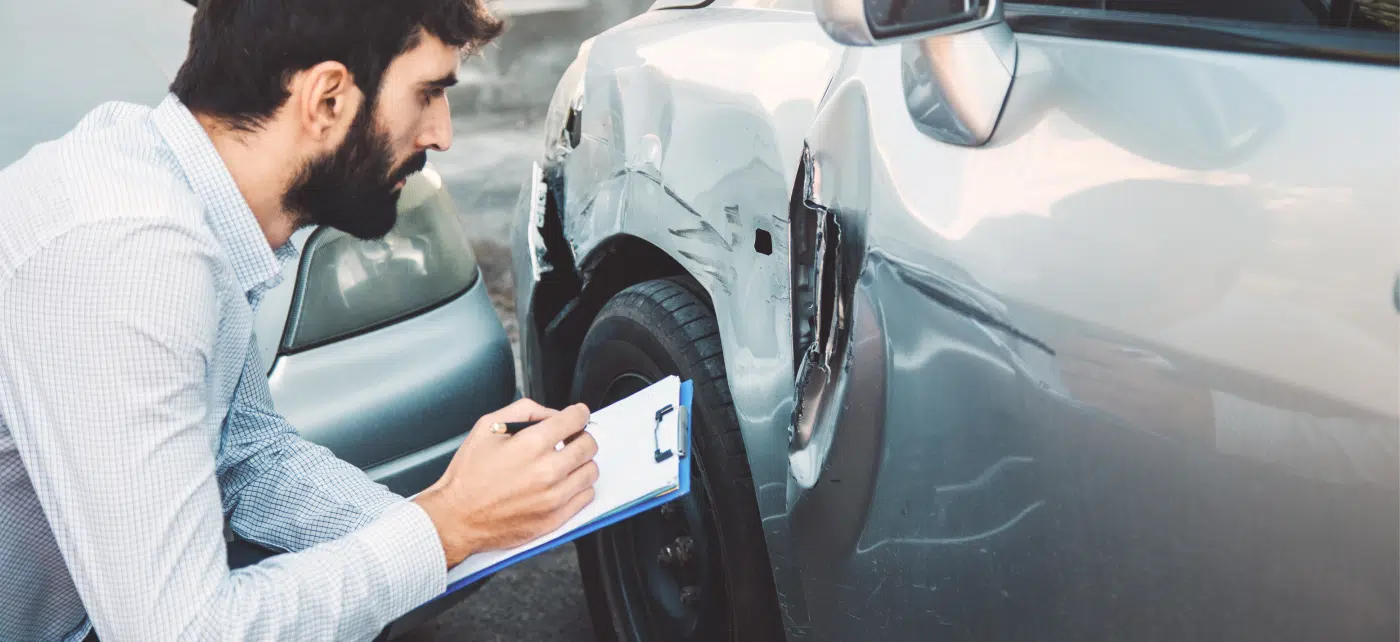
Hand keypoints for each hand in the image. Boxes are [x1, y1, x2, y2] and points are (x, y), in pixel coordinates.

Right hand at [413, 398, 598, 566]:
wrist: (457, 518)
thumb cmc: (469, 476)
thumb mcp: (487, 427)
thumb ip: (525, 411)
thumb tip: (552, 414)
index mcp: (531, 444)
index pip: (576, 419)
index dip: (578, 414)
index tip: (577, 416)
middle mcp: (547, 470)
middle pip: (589, 444)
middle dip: (580, 437)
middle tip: (568, 440)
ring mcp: (554, 497)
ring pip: (591, 471)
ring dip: (581, 463)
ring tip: (563, 463)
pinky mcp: (555, 518)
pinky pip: (586, 496)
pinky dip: (579, 487)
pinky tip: (562, 484)